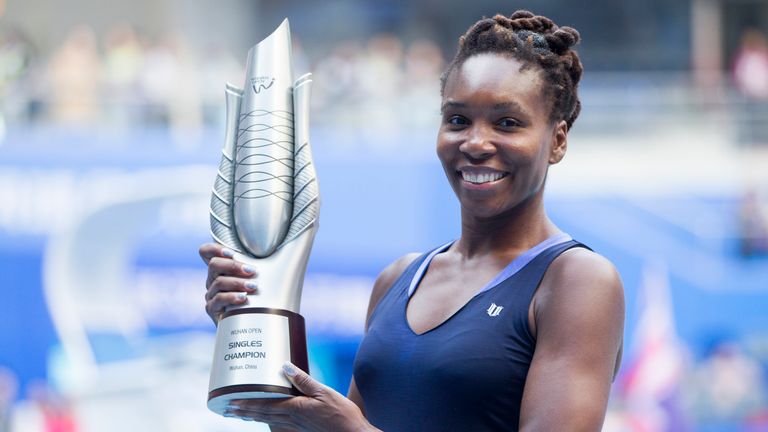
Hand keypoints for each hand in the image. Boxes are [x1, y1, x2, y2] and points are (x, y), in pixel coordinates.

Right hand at [199, 242, 258, 322]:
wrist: (252, 324)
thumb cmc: (258, 298)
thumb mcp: (257, 278)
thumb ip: (259, 265)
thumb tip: (288, 251)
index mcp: (222, 268)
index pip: (207, 252)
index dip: (215, 249)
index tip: (232, 252)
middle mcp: (213, 279)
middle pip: (214, 264)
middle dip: (234, 266)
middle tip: (251, 271)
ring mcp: (212, 294)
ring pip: (218, 282)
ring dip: (237, 282)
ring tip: (253, 287)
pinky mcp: (212, 308)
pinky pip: (218, 299)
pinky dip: (232, 297)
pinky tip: (243, 298)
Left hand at [226, 362, 378, 431]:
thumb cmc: (342, 415)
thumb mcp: (325, 392)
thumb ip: (304, 380)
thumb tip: (285, 367)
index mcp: (296, 408)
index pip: (266, 405)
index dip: (247, 404)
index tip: (232, 402)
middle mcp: (293, 419)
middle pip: (263, 414)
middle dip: (244, 411)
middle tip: (228, 408)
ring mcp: (297, 427)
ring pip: (269, 421)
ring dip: (253, 417)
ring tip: (240, 414)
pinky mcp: (303, 429)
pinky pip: (280, 425)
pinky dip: (268, 422)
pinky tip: (266, 420)